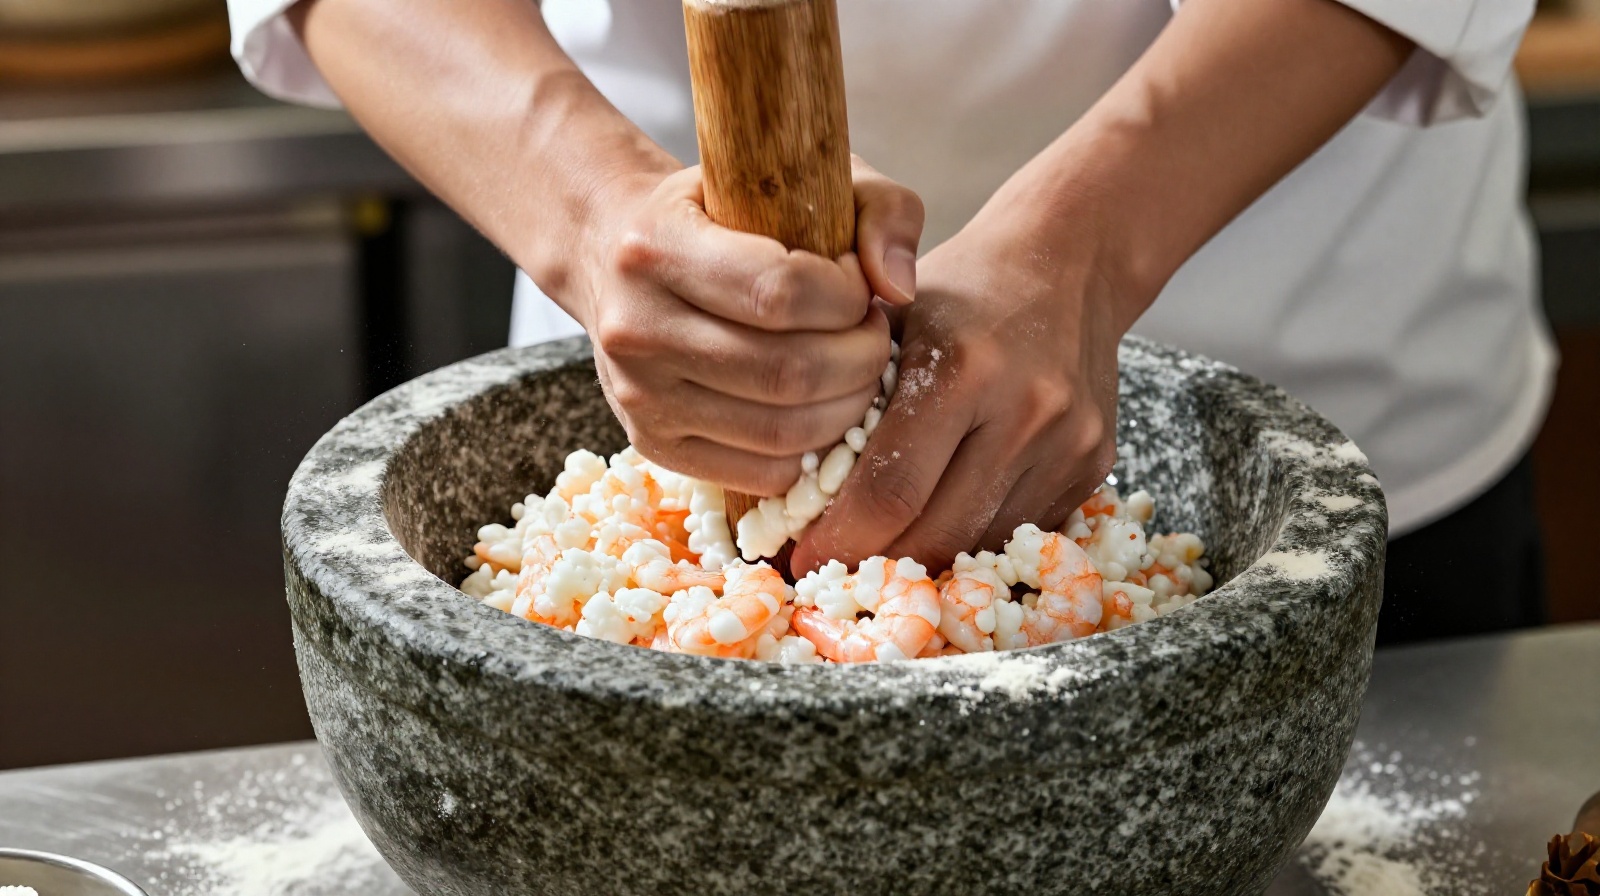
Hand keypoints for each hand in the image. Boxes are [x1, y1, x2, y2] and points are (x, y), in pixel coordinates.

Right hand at [574, 159, 923, 495]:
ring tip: (855, 369)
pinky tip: (822, 407)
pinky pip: (762, 474)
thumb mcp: (805, 178)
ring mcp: (639, 396)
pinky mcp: (654, 445)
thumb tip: (900, 288)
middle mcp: (636, 326)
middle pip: (788, 372)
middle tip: (872, 336)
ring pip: (781, 431)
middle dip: (861, 359)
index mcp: (656, 244)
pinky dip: (813, 452)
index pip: (779, 291)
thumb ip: (880, 209)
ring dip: (848, 408)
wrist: (622, 258)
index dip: (847, 297)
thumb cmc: (729, 214)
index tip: (858, 285)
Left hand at [791, 221, 1127, 572]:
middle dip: (877, 564)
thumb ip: (842, 397)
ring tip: (881, 551)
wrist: (1070, 264)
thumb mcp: (887, 318)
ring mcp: (1069, 444)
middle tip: (833, 570)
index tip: (802, 559)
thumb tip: (785, 491)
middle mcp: (1026, 412)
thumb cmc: (963, 291)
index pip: (891, 490)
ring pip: (979, 544)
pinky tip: (940, 520)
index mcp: (962, 369)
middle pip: (937, 534)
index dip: (841, 540)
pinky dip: (972, 536)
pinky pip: (1018, 530)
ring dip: (926, 558)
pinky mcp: (1094, 466)